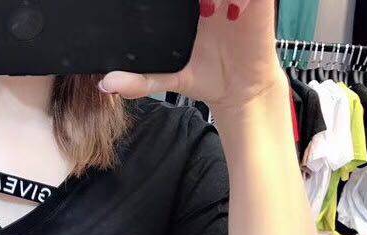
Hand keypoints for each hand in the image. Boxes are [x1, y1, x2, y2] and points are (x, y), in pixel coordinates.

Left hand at [98, 0, 283, 112]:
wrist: (241, 94)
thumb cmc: (208, 79)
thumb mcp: (170, 79)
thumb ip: (140, 81)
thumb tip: (106, 85)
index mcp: (193, 7)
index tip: (154, 2)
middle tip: (194, 6)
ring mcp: (235, 0)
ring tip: (206, 8)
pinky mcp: (259, 7)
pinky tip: (230, 11)